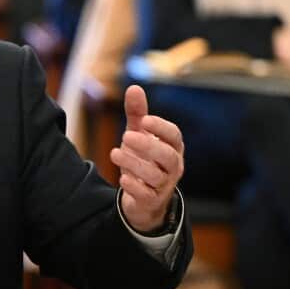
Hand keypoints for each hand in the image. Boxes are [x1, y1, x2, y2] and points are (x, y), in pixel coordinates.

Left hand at [109, 85, 184, 232]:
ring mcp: (163, 185)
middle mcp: (172, 166)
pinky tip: (123, 178)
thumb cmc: (144, 159)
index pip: (174, 136)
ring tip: (115, 153)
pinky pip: (147, 195)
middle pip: (168, 156)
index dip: (162, 128)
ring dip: (135, 164)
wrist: (142, 197)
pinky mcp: (151, 201)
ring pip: (156, 176)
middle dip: (148, 146)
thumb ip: (137, 114)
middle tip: (127, 136)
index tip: (145, 120)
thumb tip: (134, 87)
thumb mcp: (138, 135)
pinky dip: (135, 187)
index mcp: (172, 148)